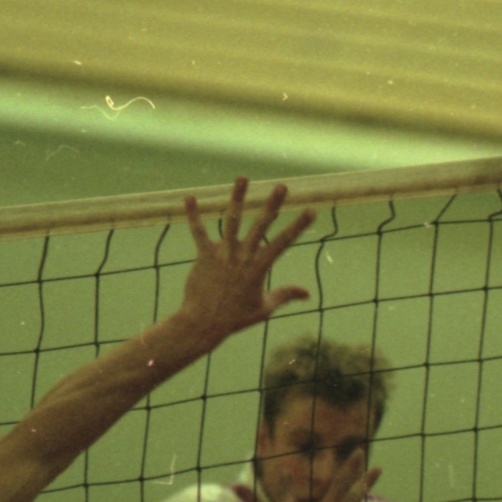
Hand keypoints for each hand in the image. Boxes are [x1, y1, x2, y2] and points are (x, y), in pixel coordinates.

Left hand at [179, 176, 315, 340]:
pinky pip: (198, 232)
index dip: (298, 226)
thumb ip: (285, 295)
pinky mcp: (204, 256)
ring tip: (243, 177)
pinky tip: (190, 198)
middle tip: (282, 186)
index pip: (283, 242)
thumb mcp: (264, 308)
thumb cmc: (235, 318)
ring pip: (231, 220)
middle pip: (261, 225)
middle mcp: (243, 256)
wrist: (204, 324)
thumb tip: (307, 293)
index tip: (311, 210)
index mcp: (259, 267)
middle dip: (272, 204)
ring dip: (237, 197)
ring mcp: (223, 254)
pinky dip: (193, 215)